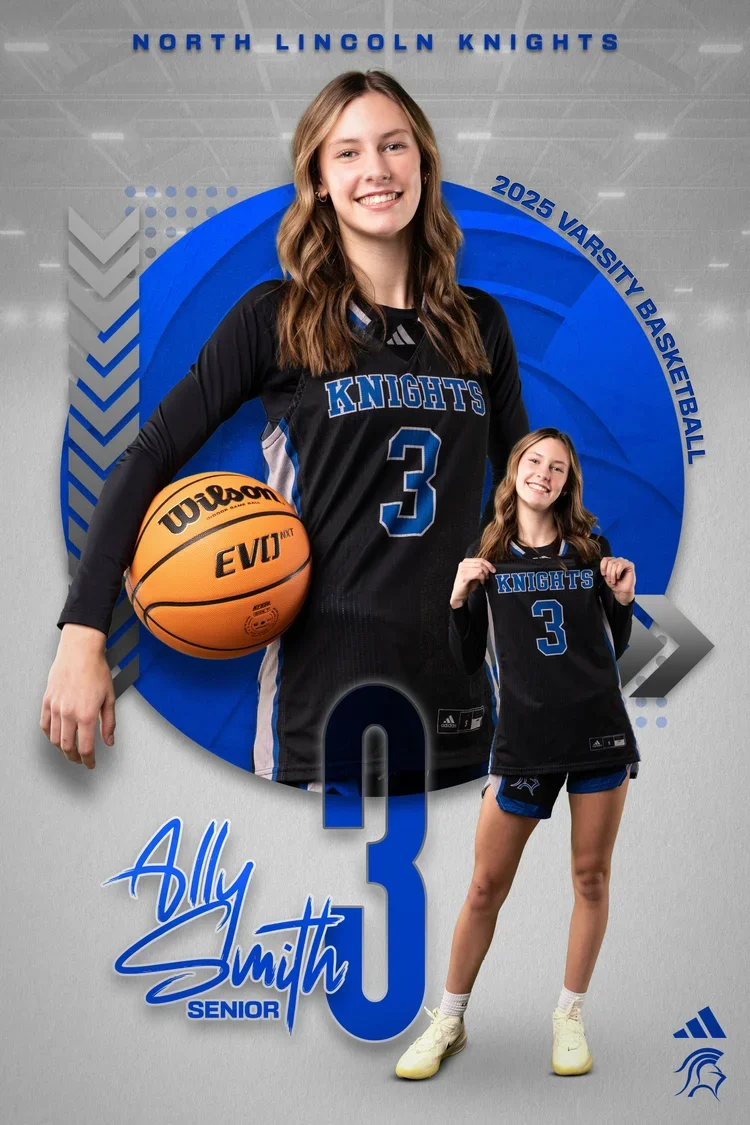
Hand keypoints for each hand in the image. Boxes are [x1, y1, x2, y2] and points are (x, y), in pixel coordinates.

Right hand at [40, 624, 114, 769]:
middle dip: (74, 758)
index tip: (90, 764)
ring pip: (54, 738)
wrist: (80, 652)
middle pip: (67, 747)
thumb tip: (109, 740)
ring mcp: (56, 707)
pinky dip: (50, 735)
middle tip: (80, 760)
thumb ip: (109, 723)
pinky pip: (45, 724)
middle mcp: (69, 713)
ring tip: (69, 750)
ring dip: (62, 749)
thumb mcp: (109, 698)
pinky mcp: (47, 701)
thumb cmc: (96, 670)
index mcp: (87, 714)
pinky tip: (56, 736)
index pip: (85, 748)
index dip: (88, 760)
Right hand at [450, 557, 495, 607]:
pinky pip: (477, 574)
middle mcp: (463, 564)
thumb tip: (490, 567)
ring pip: (480, 569)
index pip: (480, 559)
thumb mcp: (475, 574)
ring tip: (483, 580)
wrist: (459, 594)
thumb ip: (480, 569)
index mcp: (465, 562)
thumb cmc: (467, 585)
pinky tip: (481, 582)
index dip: (489, 564)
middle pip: (480, 563)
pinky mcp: (464, 576)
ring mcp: (462, 570)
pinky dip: (482, 578)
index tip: (493, 570)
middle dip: (487, 571)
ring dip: (484, 576)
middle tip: (487, 577)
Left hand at [600, 556, 635, 604]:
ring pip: (615, 564)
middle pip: (610, 562)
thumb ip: (604, 568)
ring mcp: (625, 562)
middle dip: (608, 572)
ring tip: (614, 580)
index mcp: (613, 561)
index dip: (603, 567)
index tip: (603, 574)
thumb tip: (602, 564)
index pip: (605, 559)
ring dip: (613, 574)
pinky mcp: (630, 565)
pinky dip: (618, 572)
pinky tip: (618, 577)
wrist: (621, 591)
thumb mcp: (606, 575)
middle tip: (610, 579)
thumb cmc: (615, 584)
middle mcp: (619, 560)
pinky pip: (621, 565)